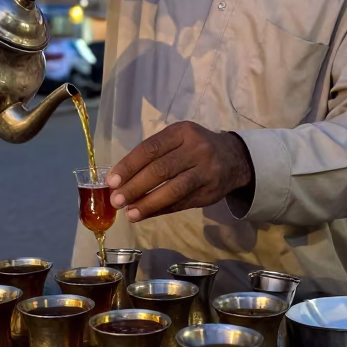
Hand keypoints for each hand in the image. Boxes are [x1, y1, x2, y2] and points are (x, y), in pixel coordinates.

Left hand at [106, 122, 253, 222]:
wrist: (234, 158)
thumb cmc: (194, 148)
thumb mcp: (177, 140)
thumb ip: (153, 156)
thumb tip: (120, 180)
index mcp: (182, 132)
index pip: (150, 148)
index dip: (129, 165)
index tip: (112, 181)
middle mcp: (196, 149)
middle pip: (161, 170)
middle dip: (135, 187)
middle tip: (116, 200)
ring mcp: (206, 171)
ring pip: (173, 190)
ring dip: (148, 203)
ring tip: (130, 213)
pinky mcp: (211, 192)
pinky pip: (182, 203)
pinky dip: (161, 210)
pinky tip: (146, 214)